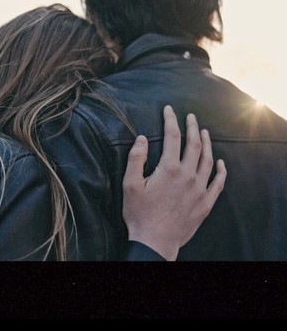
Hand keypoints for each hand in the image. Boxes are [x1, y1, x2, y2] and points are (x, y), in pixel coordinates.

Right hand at [122, 105, 226, 260]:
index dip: (170, 120)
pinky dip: (222, 171)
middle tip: (191, 116)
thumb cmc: (139, 213)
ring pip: (208, 160)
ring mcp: (199, 189)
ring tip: (205, 132)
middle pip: (194, 144)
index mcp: (169, 169)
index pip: (172, 136)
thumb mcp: (130, 184)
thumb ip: (136, 158)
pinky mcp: (205, 203)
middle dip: (192, 127)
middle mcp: (188, 175)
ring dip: (207, 144)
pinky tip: (222, 163)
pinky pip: (218, 183)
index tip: (169, 109)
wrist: (154, 242)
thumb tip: (143, 138)